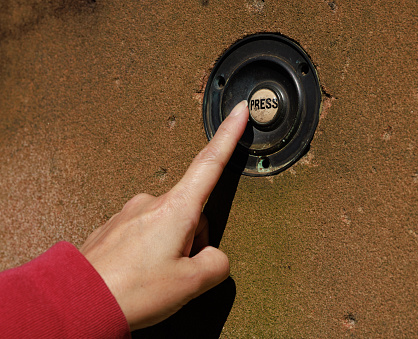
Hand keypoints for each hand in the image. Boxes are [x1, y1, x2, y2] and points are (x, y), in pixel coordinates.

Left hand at [80, 101, 248, 330]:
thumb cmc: (130, 290)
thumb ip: (216, 264)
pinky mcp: (115, 227)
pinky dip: (150, 254)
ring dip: (171, 250)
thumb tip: (212, 257)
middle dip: (193, 240)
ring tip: (153, 276)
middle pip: (192, 213)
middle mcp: (151, 203)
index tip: (238, 113)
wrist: (78, 301)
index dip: (228, 135)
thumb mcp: (190, 284)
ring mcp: (130, 213)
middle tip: (177, 271)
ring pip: (169, 227)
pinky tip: (139, 273)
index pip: (210, 162)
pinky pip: (146, 235)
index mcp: (176, 209)